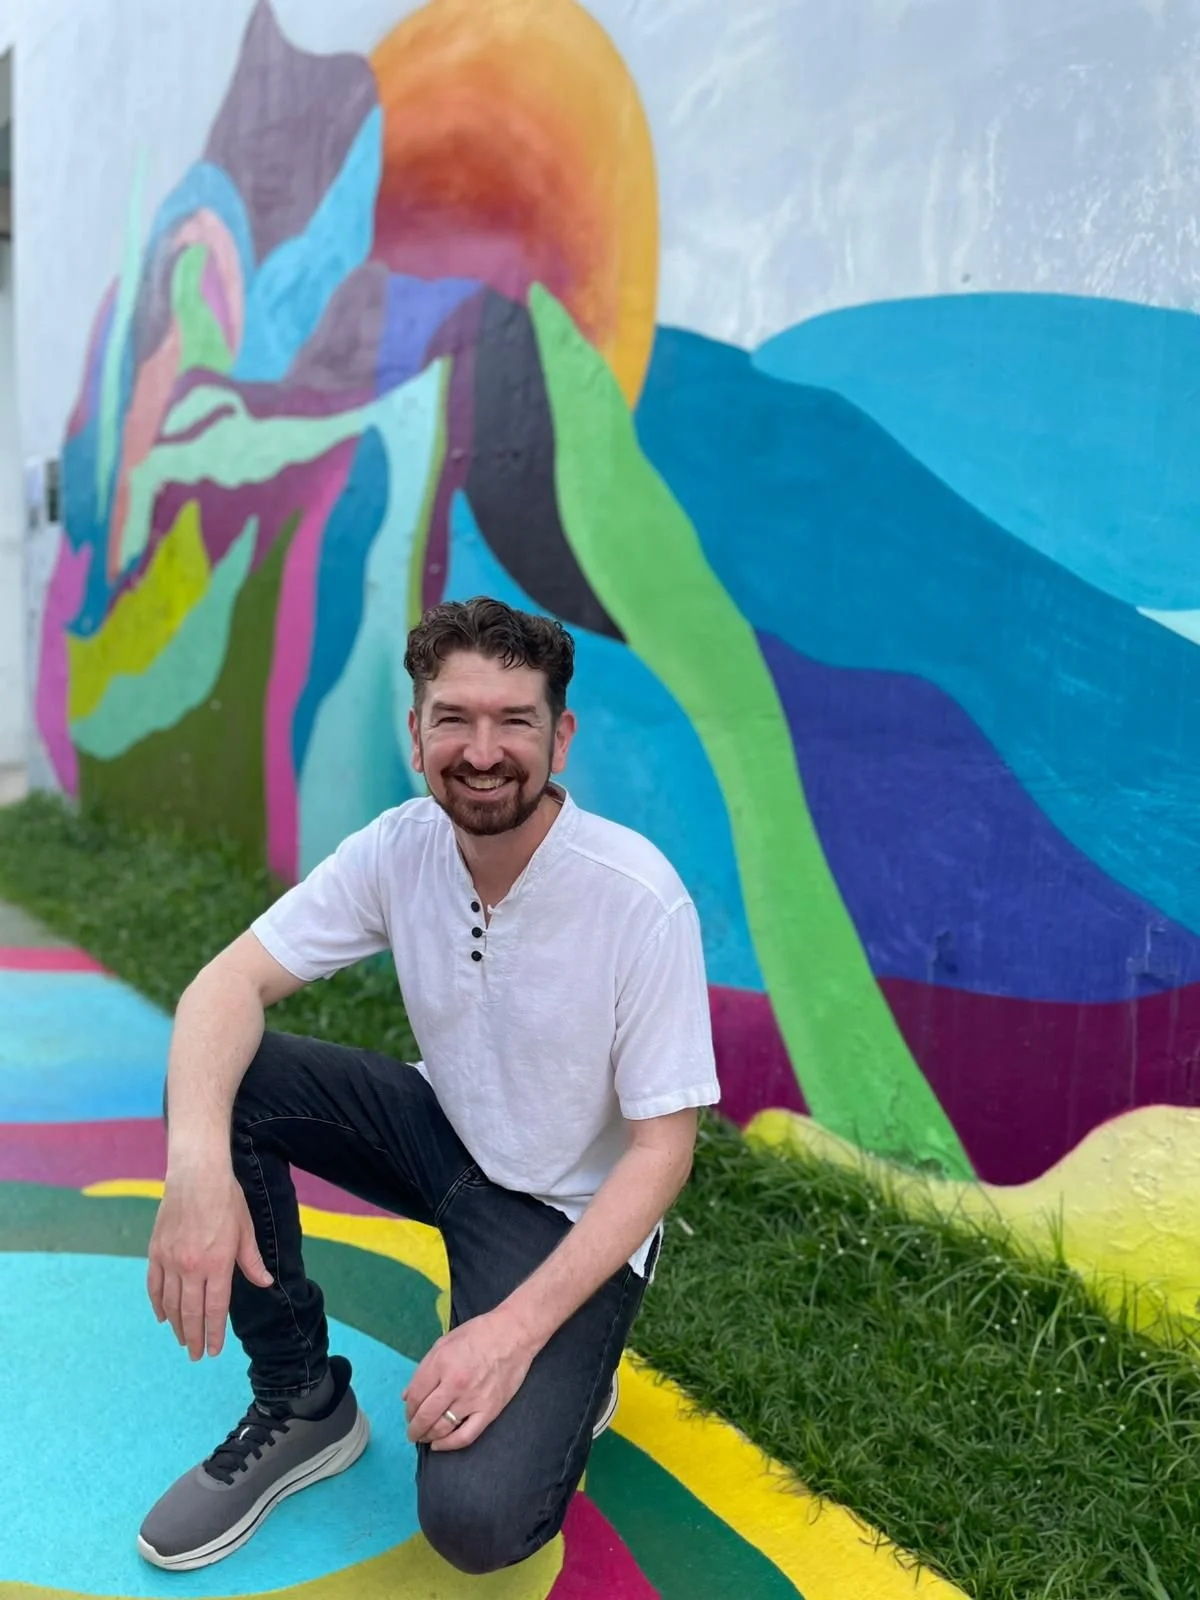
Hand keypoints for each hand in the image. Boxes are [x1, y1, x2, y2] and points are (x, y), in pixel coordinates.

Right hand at [146, 1165, 272, 1358]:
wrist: (196, 1175)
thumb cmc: (226, 1199)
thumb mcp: (245, 1230)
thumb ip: (251, 1261)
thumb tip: (265, 1283)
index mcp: (217, 1264)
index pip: (215, 1309)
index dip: (215, 1333)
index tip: (213, 1351)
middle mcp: (191, 1267)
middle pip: (191, 1313)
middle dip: (195, 1338)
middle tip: (196, 1355)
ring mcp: (170, 1260)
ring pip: (170, 1304)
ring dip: (177, 1326)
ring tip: (183, 1340)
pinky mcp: (156, 1251)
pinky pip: (154, 1286)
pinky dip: (157, 1304)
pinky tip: (163, 1317)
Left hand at [403, 1310, 535, 1451]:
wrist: (513, 1334)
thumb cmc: (477, 1334)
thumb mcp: (444, 1343)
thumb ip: (423, 1369)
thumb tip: (406, 1396)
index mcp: (441, 1363)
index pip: (415, 1396)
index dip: (408, 1409)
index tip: (409, 1413)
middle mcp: (454, 1384)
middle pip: (425, 1415)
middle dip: (414, 1428)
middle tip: (412, 1432)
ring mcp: (472, 1399)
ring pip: (442, 1428)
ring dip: (428, 1436)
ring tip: (425, 1437)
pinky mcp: (489, 1410)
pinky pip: (465, 1435)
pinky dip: (449, 1444)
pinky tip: (439, 1445)